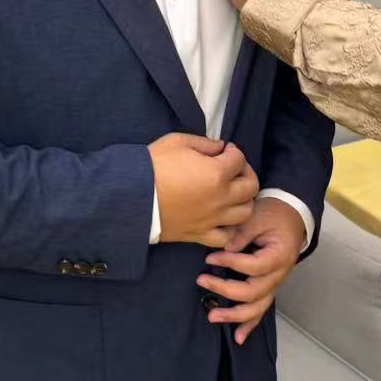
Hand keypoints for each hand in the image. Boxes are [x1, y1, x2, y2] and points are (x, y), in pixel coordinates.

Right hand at [148, 134, 258, 248]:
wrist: (129, 196)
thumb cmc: (152, 166)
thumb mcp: (177, 142)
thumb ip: (205, 143)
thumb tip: (220, 148)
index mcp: (216, 173)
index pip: (240, 159)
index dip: (234, 151)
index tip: (225, 150)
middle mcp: (220, 198)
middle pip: (251, 187)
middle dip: (245, 173)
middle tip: (234, 169)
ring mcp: (212, 219)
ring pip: (245, 213)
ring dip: (243, 201)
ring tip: (231, 194)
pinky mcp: (200, 234)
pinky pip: (226, 237)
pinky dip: (228, 229)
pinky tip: (221, 219)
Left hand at [196, 196, 306, 344]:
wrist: (292, 217)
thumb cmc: (274, 215)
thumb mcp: (258, 215)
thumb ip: (242, 232)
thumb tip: (225, 248)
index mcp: (279, 256)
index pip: (253, 266)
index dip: (230, 263)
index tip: (209, 257)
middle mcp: (279, 275)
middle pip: (253, 292)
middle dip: (225, 290)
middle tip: (201, 280)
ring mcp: (275, 284)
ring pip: (257, 307)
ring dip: (235, 316)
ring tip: (212, 316)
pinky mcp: (269, 288)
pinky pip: (261, 310)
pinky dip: (250, 325)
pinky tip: (238, 337)